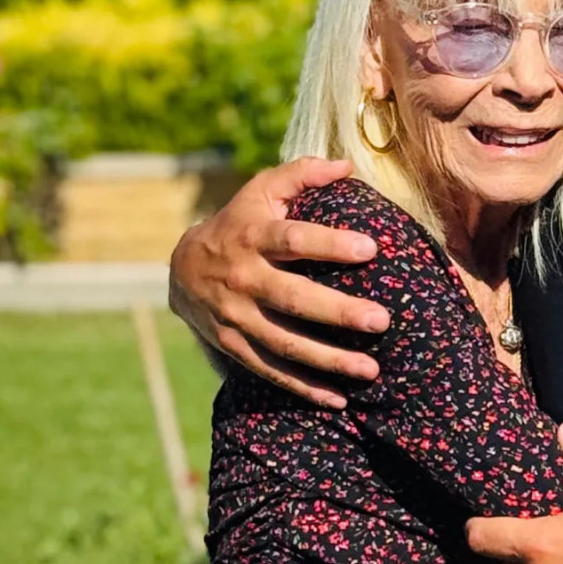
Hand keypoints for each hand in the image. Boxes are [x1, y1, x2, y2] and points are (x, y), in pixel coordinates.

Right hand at [168, 157, 387, 407]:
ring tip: (371, 370)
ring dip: (328, 360)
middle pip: (293, 299)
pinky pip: (272, 371)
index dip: (330, 243)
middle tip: (380, 321)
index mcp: (254, 237)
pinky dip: (304, 388)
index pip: (294, 240)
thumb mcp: (262, 190)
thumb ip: (302, 173)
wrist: (182, 267)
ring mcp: (237, 317)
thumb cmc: (241, 221)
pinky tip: (339, 399)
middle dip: (337, 312)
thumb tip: (346, 164)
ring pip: (285, 343)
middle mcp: (244, 279)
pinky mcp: (235, 346)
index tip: (371, 248)